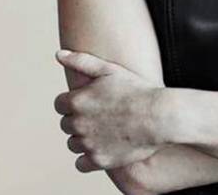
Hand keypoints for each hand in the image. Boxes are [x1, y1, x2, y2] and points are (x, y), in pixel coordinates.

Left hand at [54, 49, 167, 171]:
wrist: (159, 115)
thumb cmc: (136, 89)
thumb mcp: (109, 69)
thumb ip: (81, 61)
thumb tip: (58, 54)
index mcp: (77, 100)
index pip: (60, 104)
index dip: (74, 101)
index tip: (90, 101)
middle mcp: (78, 123)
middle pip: (65, 124)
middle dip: (78, 119)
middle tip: (100, 114)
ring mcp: (88, 143)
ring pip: (72, 143)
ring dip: (82, 137)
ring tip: (104, 129)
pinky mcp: (98, 160)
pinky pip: (81, 163)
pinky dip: (88, 157)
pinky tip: (103, 146)